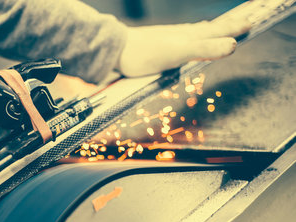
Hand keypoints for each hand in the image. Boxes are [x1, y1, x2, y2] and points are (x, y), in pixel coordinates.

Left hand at [118, 16, 251, 76]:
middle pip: (210, 29)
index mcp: (190, 36)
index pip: (219, 30)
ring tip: (216, 28)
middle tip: (242, 21)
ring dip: (209, 30)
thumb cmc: (145, 53)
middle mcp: (182, 35)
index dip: (235, 28)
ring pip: (195, 32)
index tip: (252, 22)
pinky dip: (189, 37)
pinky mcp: (158, 45)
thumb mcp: (179, 53)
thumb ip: (205, 48)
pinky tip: (183, 39)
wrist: (116, 51)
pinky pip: (180, 39)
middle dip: (227, 26)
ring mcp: (170, 39)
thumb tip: (233, 45)